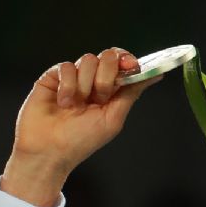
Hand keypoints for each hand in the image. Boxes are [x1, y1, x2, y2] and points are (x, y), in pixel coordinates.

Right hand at [1, 47, 161, 206]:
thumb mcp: (113, 118)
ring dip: (86, 85)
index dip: (128, 61)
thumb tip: (156, 76)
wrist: (49, 150)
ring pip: (88, 60)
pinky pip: (66, 67)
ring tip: (76, 105)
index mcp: (111, 91)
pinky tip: (64, 102)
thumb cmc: (81, 141)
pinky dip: (68, 85)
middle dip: (107, 76)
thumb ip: (132, 93)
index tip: (131, 66)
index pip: (123, 64)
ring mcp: (74, 78)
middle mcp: (93, 81)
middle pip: (108, 57)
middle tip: (100, 96)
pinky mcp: (53, 77)